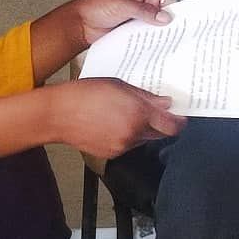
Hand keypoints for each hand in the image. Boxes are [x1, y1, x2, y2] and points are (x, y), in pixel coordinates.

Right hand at [50, 78, 184, 158]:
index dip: (179, 121)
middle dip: (160, 124)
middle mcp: (133, 134)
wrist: (58, 114)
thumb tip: (165, 103)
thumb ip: (145, 96)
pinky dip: (127, 135)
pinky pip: (128, 145)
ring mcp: (122, 146)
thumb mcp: (118, 84)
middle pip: (159, 134)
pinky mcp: (111, 154)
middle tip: (155, 111)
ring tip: (126, 113)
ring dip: (142, 129)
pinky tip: (114, 122)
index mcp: (138, 114)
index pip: (172, 126)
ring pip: (143, 139)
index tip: (180, 115)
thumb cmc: (85, 93)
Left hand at [63, 0, 174, 48]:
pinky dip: (148, 43)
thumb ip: (144, 10)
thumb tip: (164, 16)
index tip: (181, 20)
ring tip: (166, 44)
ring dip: (158, 35)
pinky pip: (144, 38)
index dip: (174, 9)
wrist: (80, 23)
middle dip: (168, 25)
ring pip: (154, 28)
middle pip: (162, 16)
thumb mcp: (123, 5)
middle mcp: (142, 7)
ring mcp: (137, 21)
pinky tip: (152, 49)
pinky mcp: (131, 34)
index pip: (165, 0)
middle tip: (176, 34)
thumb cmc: (96, 7)